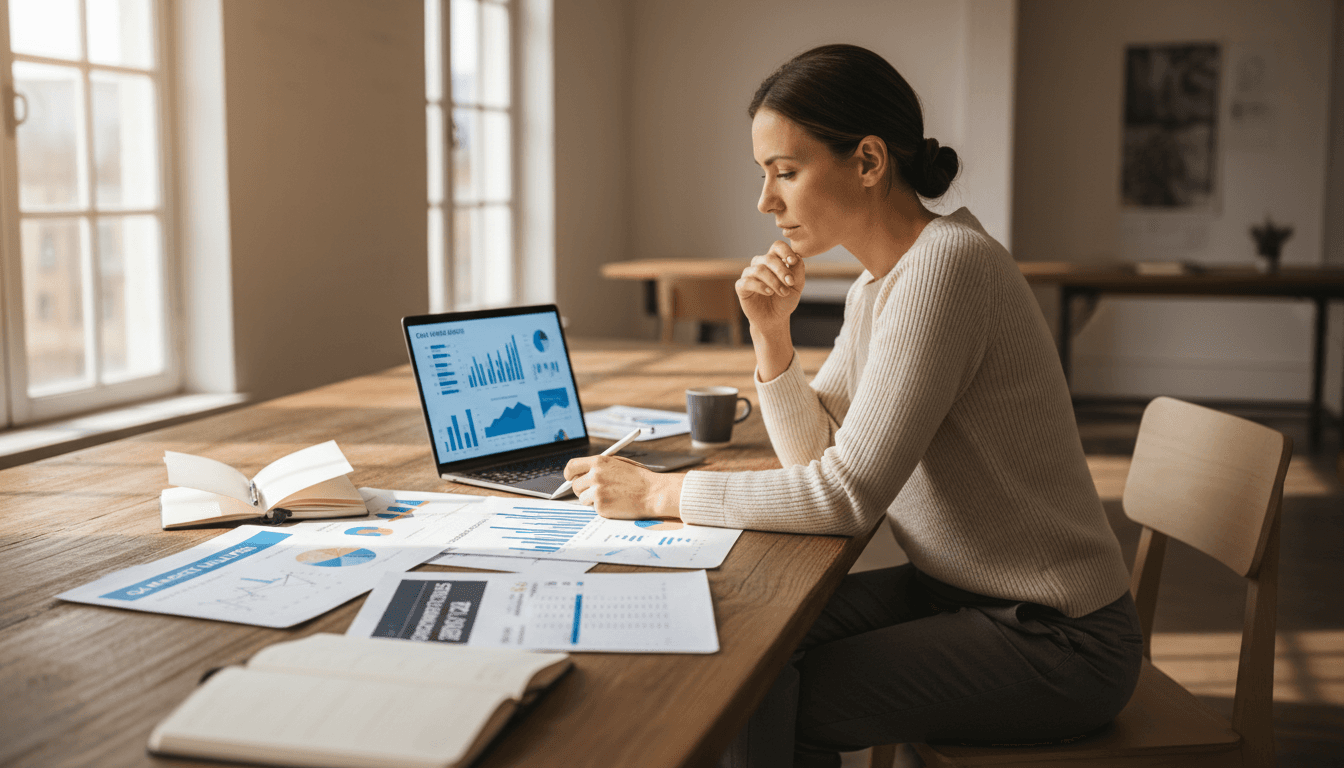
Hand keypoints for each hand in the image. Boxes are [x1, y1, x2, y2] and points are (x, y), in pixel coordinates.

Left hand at [563, 455, 683, 520]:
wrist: (653, 493)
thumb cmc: (639, 479)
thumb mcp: (618, 464)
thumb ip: (599, 467)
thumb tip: (582, 473)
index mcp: (599, 462)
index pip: (572, 466)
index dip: (569, 474)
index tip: (570, 478)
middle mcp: (595, 476)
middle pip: (575, 485)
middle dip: (581, 489)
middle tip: (593, 491)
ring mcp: (597, 492)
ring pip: (582, 498)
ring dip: (592, 500)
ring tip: (610, 497)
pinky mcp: (601, 506)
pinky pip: (594, 508)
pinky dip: (602, 507)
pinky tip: (616, 503)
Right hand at [736, 241, 806, 330]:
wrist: (775, 319)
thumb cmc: (785, 300)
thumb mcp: (797, 286)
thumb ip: (798, 271)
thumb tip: (797, 257)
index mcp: (774, 260)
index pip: (777, 246)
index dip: (785, 251)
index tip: (793, 261)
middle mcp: (760, 264)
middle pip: (769, 258)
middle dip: (782, 270)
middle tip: (791, 283)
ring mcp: (749, 275)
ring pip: (759, 269)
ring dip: (774, 281)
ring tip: (783, 292)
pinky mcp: (741, 286)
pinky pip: (747, 281)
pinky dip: (760, 286)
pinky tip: (769, 292)